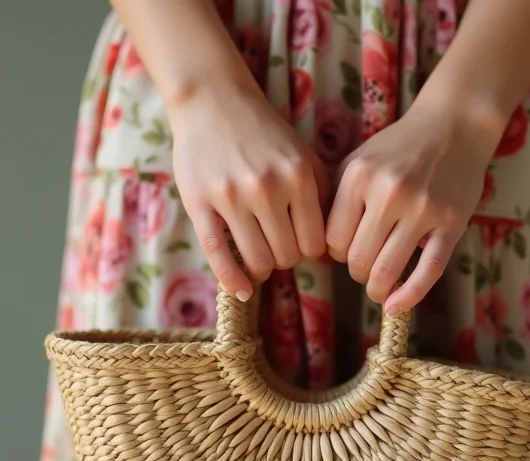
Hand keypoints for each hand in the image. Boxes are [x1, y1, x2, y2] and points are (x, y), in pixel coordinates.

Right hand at [169, 87, 328, 299]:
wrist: (213, 99)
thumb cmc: (264, 132)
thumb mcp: (303, 156)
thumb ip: (320, 198)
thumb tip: (329, 251)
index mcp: (298, 176)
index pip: (313, 244)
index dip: (308, 252)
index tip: (298, 245)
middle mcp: (267, 188)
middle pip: (286, 256)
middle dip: (284, 258)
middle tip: (276, 247)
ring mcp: (231, 197)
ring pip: (257, 261)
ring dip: (261, 268)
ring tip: (258, 256)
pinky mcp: (200, 204)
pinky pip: (218, 255)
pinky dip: (232, 280)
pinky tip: (241, 291)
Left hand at [325, 97, 497, 314]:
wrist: (453, 126)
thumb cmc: (397, 150)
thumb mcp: (356, 162)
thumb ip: (334, 201)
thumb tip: (316, 250)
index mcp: (359, 176)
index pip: (333, 240)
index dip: (336, 254)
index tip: (346, 250)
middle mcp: (390, 191)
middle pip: (358, 259)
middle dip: (357, 272)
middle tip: (363, 269)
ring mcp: (423, 208)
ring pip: (387, 269)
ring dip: (377, 288)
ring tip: (377, 288)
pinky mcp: (451, 222)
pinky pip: (429, 270)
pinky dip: (410, 295)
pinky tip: (395, 308)